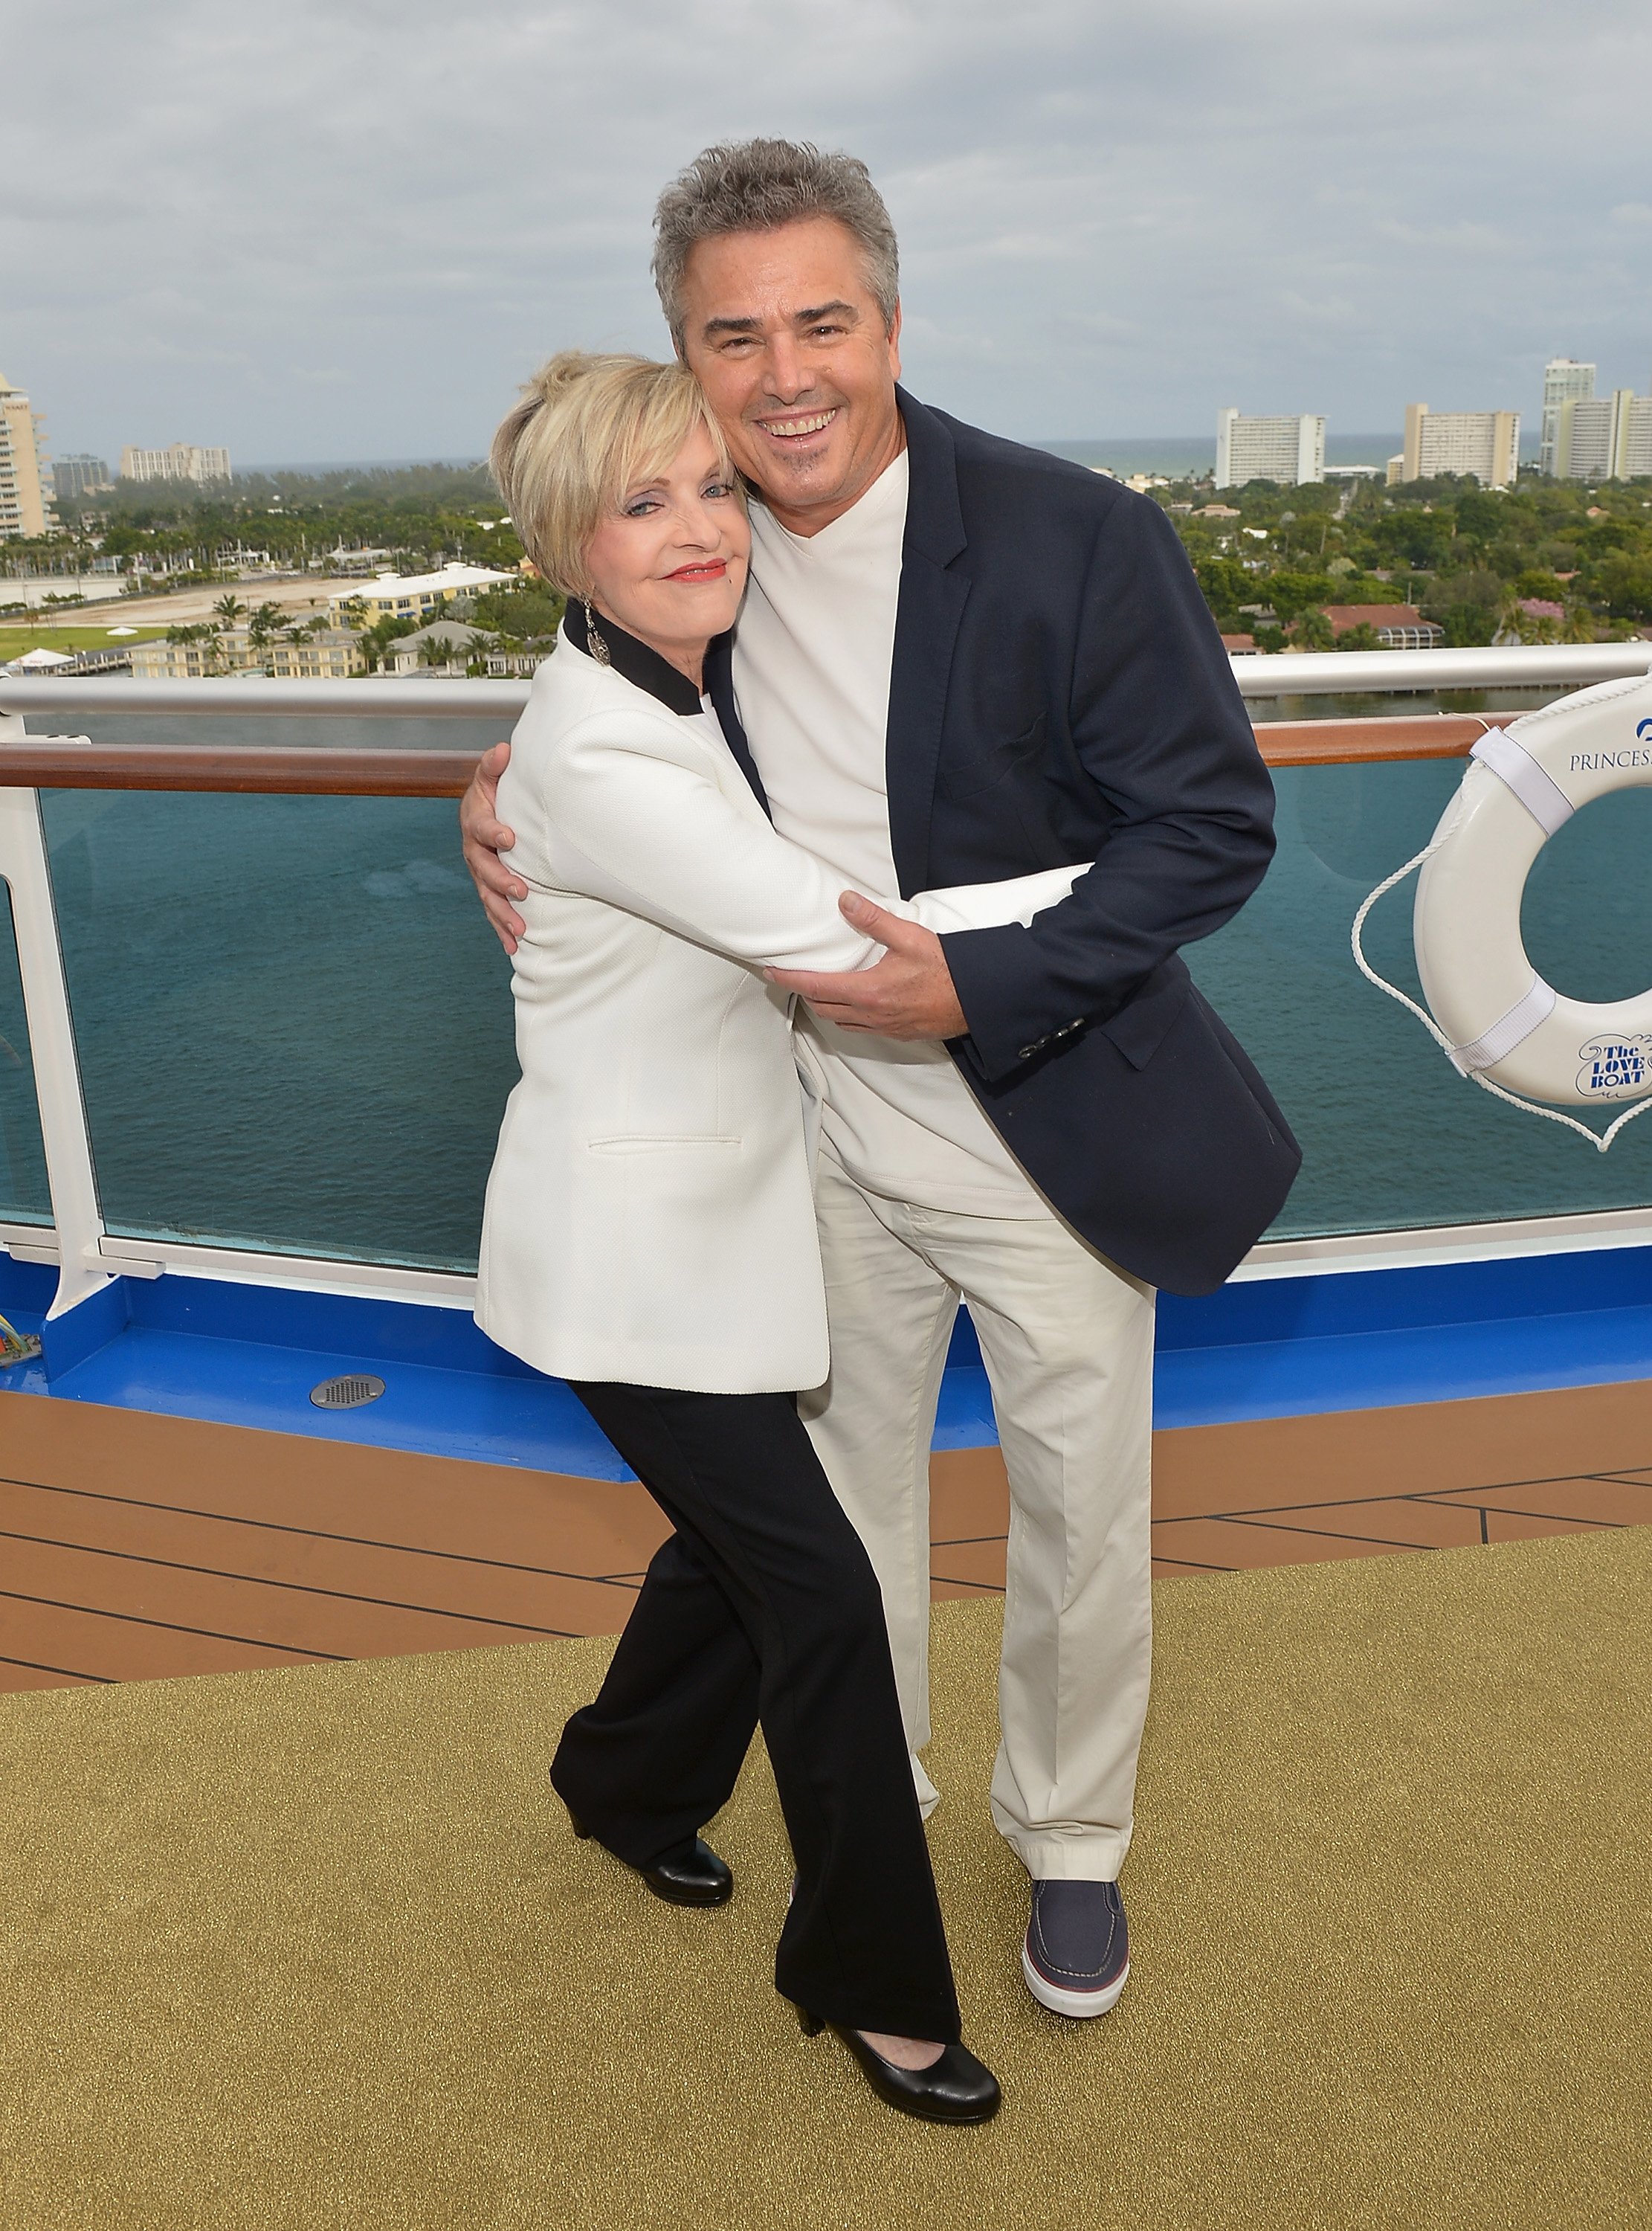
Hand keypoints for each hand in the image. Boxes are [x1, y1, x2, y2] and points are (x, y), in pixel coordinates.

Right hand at [460, 741, 524, 953]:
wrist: (488, 810)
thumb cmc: (495, 792)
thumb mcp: (492, 776)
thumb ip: (494, 766)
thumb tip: (503, 750)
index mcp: (475, 821)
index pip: (482, 827)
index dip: (493, 831)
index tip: (509, 838)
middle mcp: (474, 850)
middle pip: (483, 868)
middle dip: (501, 881)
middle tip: (521, 892)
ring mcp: (480, 872)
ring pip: (487, 896)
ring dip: (502, 914)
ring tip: (521, 931)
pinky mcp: (488, 888)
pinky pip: (492, 910)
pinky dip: (501, 928)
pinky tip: (513, 947)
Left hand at [766, 893, 967, 1040]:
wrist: (976, 1000)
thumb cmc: (945, 970)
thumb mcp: (908, 937)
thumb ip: (873, 919)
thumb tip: (845, 900)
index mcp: (866, 991)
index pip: (814, 986)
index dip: (789, 978)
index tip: (771, 971)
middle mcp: (869, 1015)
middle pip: (821, 1007)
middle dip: (803, 992)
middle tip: (791, 977)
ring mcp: (882, 1028)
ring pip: (839, 1022)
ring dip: (824, 1006)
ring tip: (818, 989)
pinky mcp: (896, 1034)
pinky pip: (859, 1029)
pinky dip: (846, 1017)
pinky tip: (852, 1005)